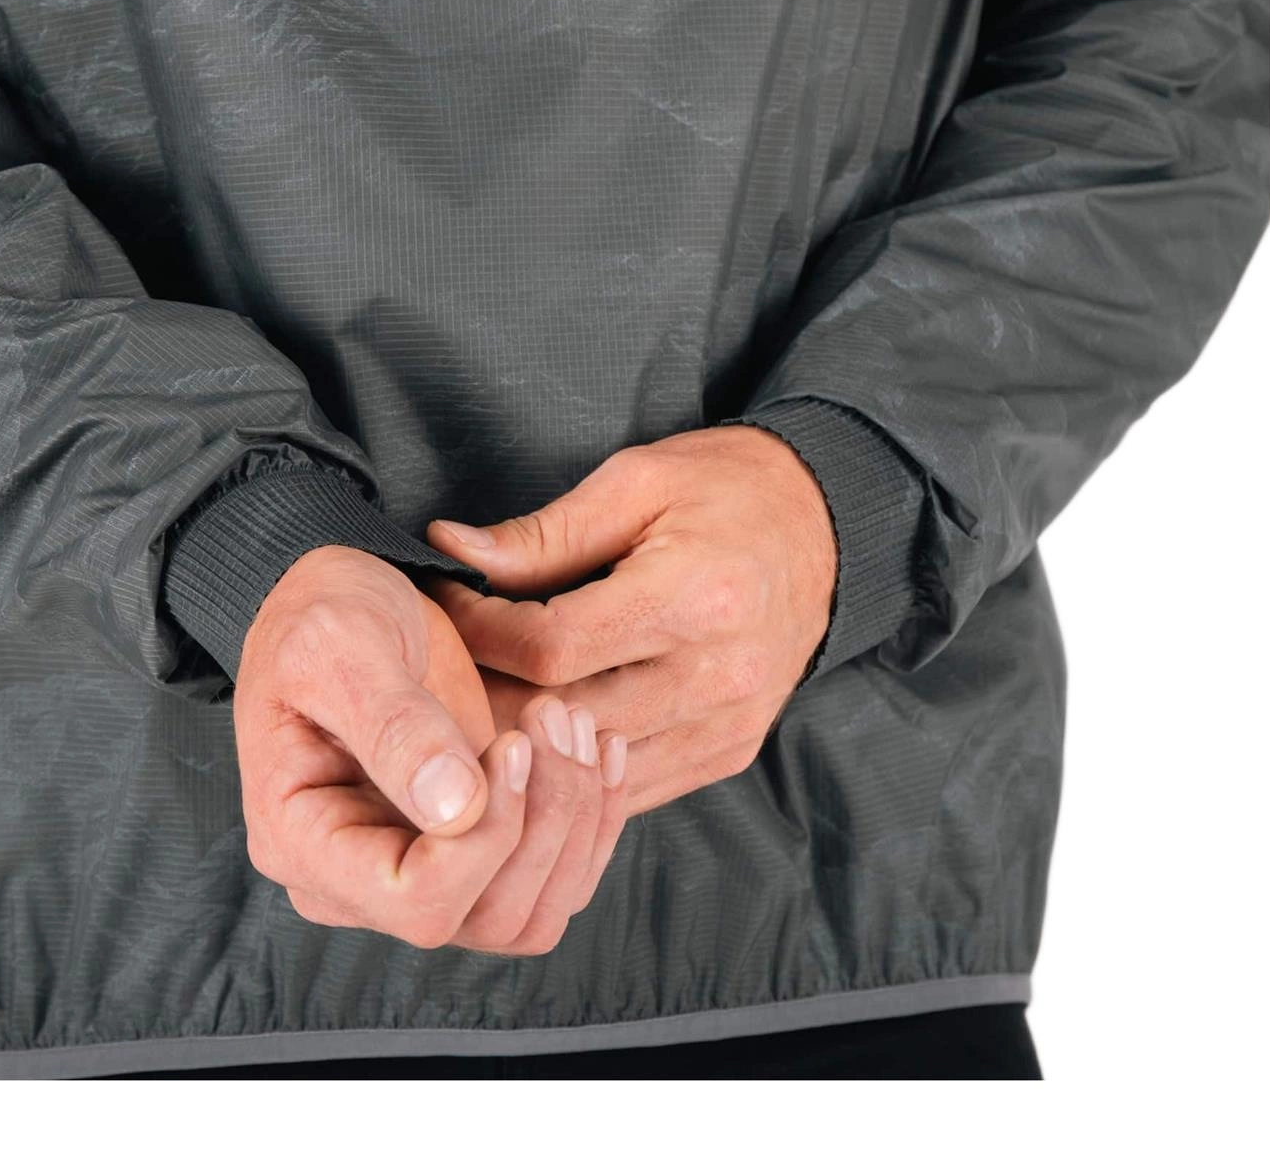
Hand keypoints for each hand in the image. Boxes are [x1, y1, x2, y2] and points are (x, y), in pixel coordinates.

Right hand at [234, 545, 627, 953]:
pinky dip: (591, 821)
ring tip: (572, 722)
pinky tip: (600, 747)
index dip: (484, 839)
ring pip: (530, 914)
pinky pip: (552, 881)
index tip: (513, 745)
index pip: (415, 901)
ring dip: (573, 823)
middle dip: (544, 822)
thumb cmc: (322, 615)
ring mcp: (417, 872)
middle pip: (485, 916)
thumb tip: (455, 808)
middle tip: (551, 717)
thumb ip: (394, 725)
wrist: (346, 597)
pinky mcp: (470, 851)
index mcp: (302, 842)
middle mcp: (358, 880)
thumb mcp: (341, 648)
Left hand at [426, 425, 835, 814]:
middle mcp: (718, 674)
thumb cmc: (727, 488)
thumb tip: (450, 550)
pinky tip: (543, 734)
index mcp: (693, 597)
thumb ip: (542, 535)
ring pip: (594, 769)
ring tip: (476, 701)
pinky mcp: (732, 749)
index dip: (480, 631)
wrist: (828, 522)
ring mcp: (729, 723)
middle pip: (566, 719)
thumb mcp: (634, 483)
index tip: (446, 600)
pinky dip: (579, 767)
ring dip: (526, 741)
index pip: (553, 648)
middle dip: (486, 692)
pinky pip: (634, 787)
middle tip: (441, 662)